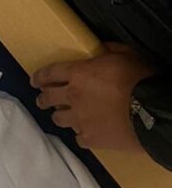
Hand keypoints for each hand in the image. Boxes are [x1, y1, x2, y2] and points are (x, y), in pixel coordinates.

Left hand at [31, 43, 154, 150]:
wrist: (152, 113)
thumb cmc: (138, 79)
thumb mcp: (125, 55)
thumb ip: (109, 50)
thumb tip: (102, 48)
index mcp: (78, 74)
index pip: (50, 73)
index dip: (39, 76)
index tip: (34, 81)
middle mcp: (73, 97)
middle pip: (48, 98)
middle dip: (43, 98)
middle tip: (42, 99)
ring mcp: (80, 119)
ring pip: (59, 119)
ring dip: (60, 115)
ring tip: (62, 116)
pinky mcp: (91, 138)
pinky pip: (78, 137)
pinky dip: (81, 134)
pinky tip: (85, 132)